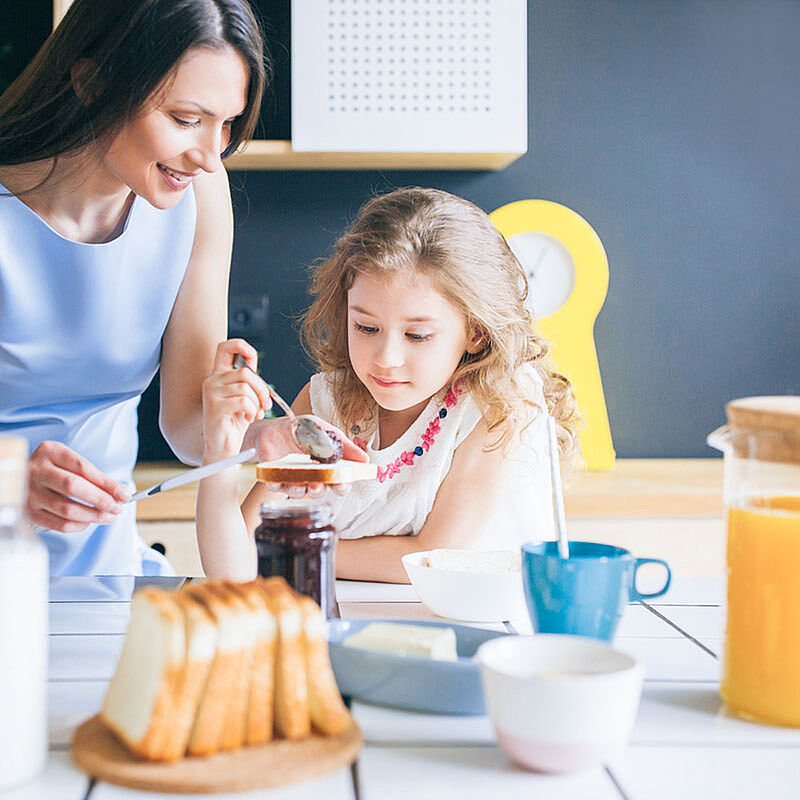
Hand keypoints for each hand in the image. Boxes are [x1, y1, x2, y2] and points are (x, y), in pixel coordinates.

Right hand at [25, 441, 129, 532]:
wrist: (18, 476)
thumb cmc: (53, 469)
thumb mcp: (70, 462)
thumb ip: (93, 476)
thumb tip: (120, 494)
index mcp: (50, 452)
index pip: (83, 468)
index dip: (107, 483)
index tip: (124, 494)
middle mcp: (37, 470)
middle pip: (73, 487)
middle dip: (101, 500)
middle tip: (117, 508)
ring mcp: (30, 492)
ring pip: (67, 509)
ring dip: (93, 516)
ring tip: (109, 516)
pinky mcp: (29, 512)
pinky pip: (59, 524)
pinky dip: (79, 525)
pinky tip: (89, 521)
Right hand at [202, 339, 271, 462]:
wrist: (223, 447)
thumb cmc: (234, 422)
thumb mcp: (244, 397)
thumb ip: (247, 380)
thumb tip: (252, 360)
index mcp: (218, 375)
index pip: (224, 347)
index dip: (240, 345)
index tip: (251, 356)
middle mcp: (212, 381)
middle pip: (245, 372)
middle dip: (262, 389)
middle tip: (265, 405)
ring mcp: (211, 393)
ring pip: (246, 388)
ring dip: (257, 403)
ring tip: (255, 414)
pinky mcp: (215, 407)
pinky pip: (243, 401)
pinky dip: (252, 411)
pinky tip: (247, 419)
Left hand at [242, 414, 366, 498]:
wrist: (274, 426)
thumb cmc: (302, 430)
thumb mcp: (326, 432)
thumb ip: (344, 446)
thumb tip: (365, 459)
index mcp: (325, 468)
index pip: (337, 483)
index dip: (342, 486)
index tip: (342, 483)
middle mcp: (310, 477)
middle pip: (319, 492)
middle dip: (320, 490)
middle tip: (320, 484)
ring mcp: (292, 479)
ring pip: (298, 492)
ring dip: (301, 490)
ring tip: (301, 481)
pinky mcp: (273, 478)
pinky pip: (276, 486)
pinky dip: (277, 484)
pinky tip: (278, 479)